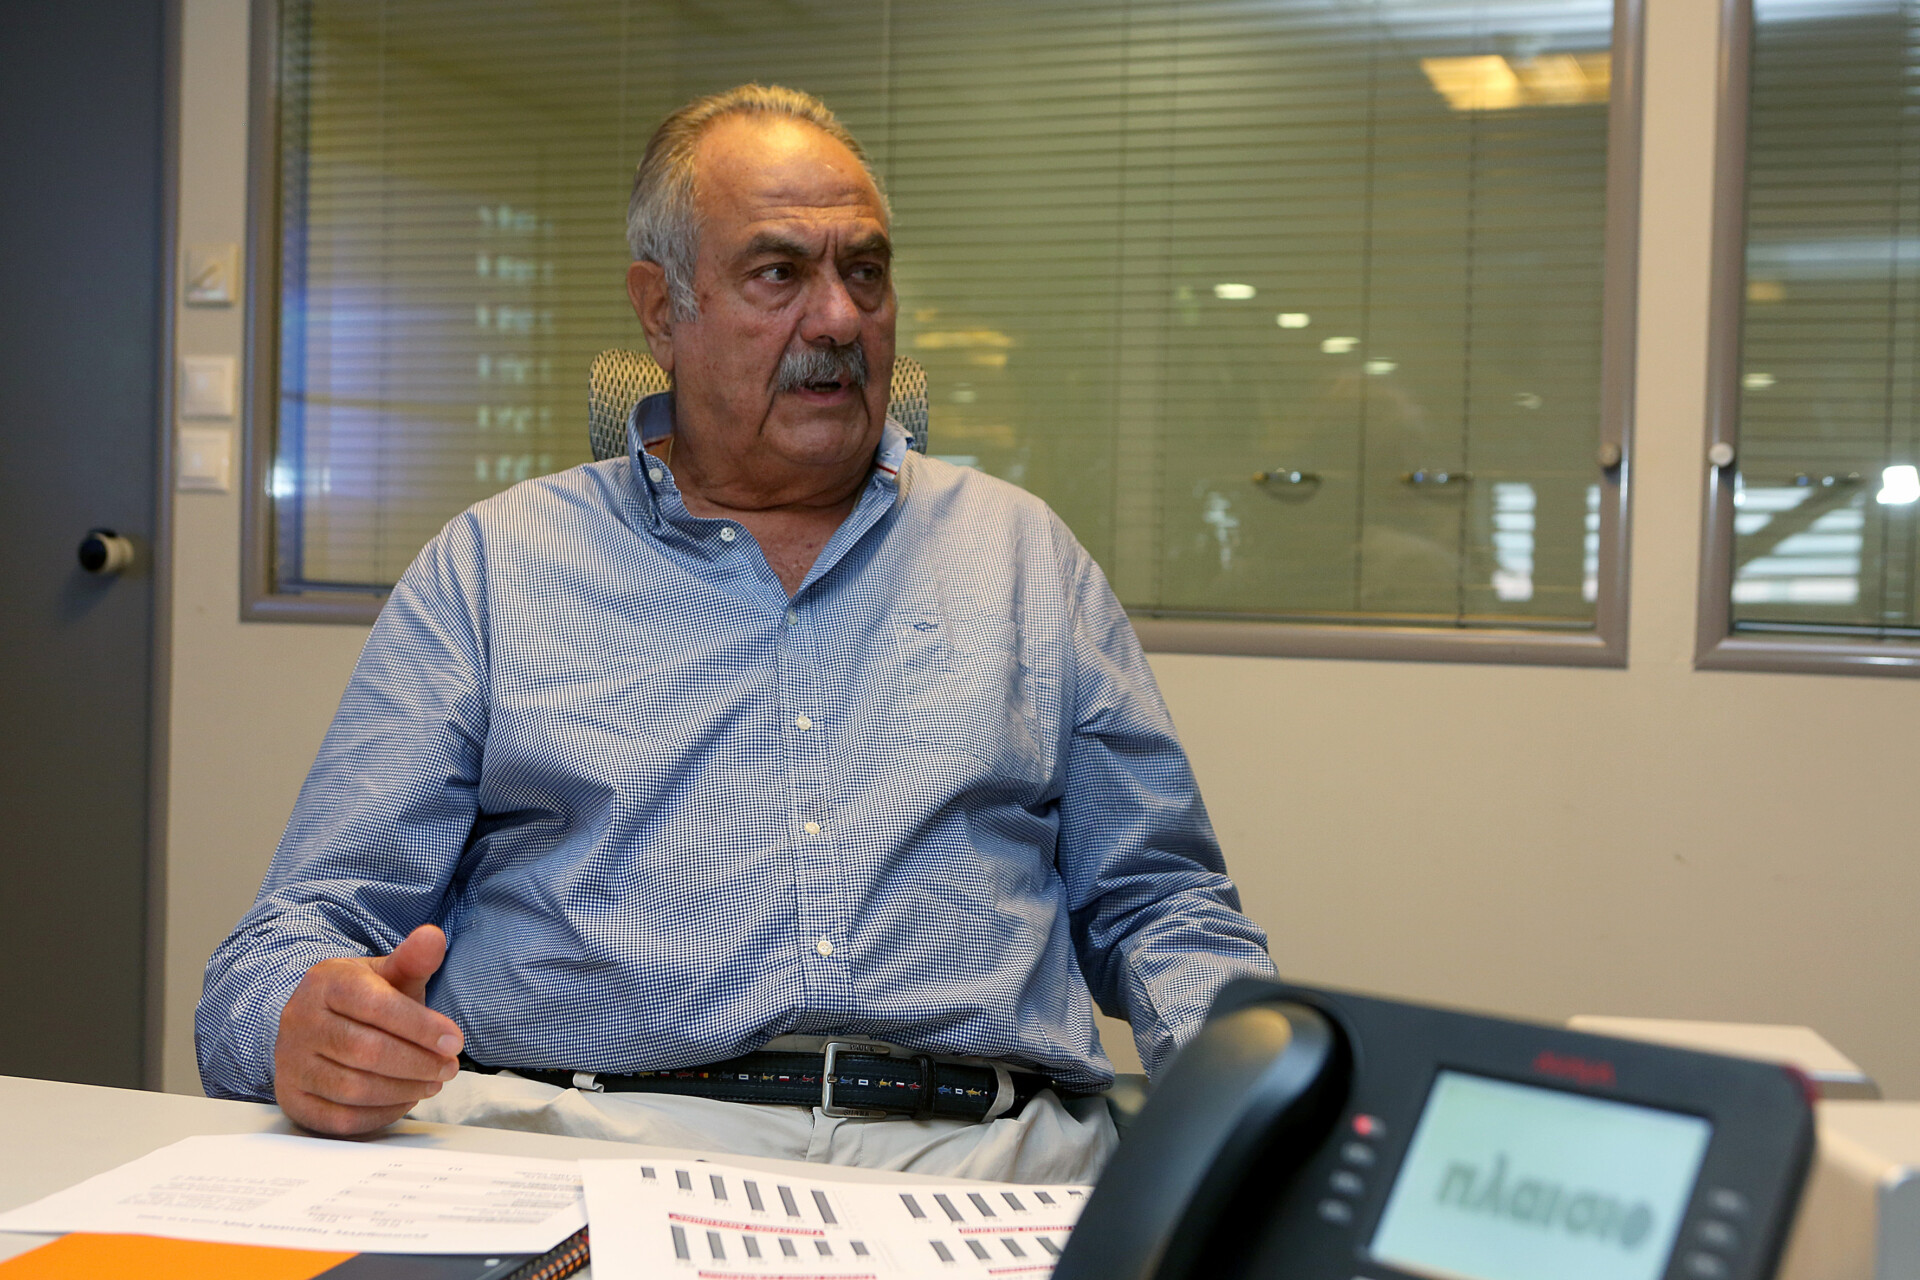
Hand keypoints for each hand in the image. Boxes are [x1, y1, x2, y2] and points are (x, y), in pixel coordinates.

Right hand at [273, 924, 464, 1135]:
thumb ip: (413, 959)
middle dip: (417, 1062)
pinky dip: (380, 1114)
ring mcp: (291, 1062)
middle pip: (365, 1051)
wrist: (317, 1020)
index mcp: (326, 983)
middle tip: (448, 1067)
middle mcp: (300, 1021)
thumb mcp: (387, 973)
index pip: (376, 1006)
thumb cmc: (363, 998)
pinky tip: (404, 1100)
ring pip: (353, 1088)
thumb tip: (433, 937)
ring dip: (402, 1090)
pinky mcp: (292, 1098)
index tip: (454, 1041)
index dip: (421, 1027)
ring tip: (432, 1083)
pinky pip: (339, 1118)